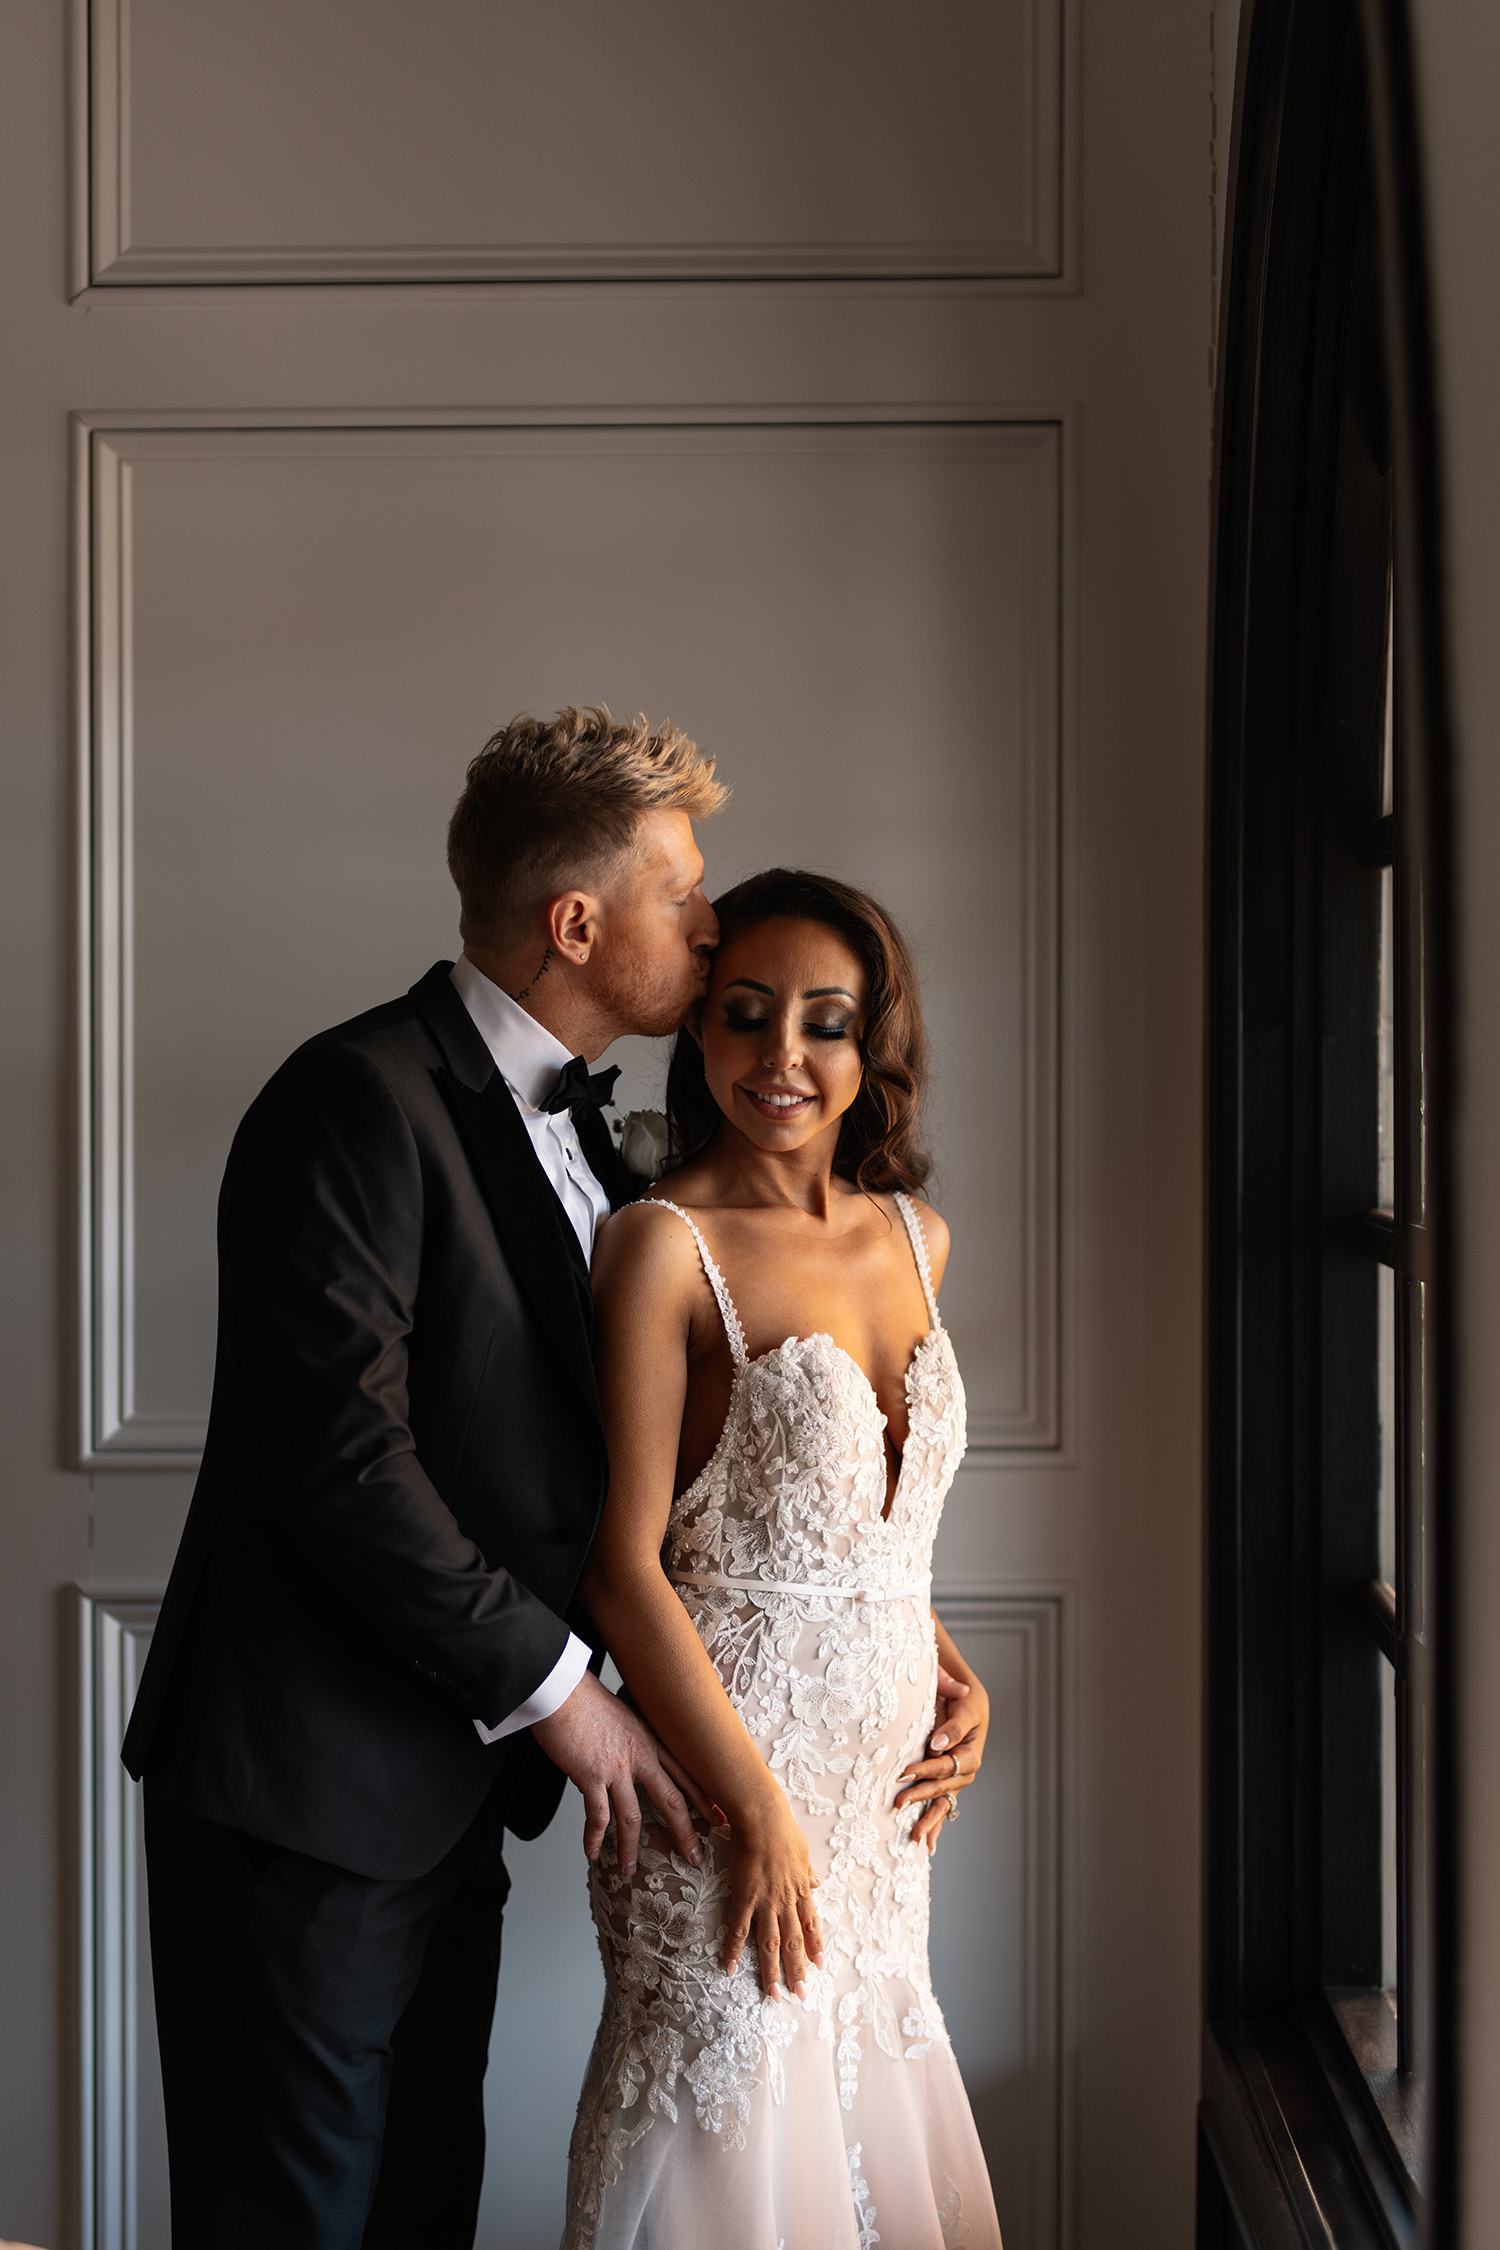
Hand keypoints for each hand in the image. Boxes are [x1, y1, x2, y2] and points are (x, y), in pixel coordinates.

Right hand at [531, 1671, 707, 1879]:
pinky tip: (592, 1852)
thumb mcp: (621, 1713)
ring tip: (630, 1870)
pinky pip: (596, 1816)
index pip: (685, 1773)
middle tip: (696, 1857)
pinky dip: (593, 1837)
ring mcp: (616, 1767)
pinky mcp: (591, 1775)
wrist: (561, 1690)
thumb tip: (628, 1753)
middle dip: (686, 1832)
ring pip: (632, 1817)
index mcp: (649, 1738)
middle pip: (671, 1800)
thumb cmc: (585, 1697)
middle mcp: (639, 1754)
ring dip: (631, 1847)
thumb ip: (631, 1737)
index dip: (704, 1798)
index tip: (718, 1817)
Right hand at [722, 1792, 822, 2001]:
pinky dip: (733, 1950)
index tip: (817, 1967)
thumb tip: (819, 1881)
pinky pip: (738, 1930)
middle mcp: (786, 1901)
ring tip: (773, 1994)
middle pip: (793, 1942)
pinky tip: (729, 1968)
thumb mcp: (803, 1851)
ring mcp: (765, 1902)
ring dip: (772, 1971)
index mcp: (801, 1889)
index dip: (814, 1947)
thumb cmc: (782, 1829)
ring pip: (770, 1944)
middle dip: (797, 1970)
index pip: (811, 1925)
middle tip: (799, 1994)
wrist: (762, 1818)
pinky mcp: (744, 1898)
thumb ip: (808, 1871)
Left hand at [895, 1662, 988, 1853]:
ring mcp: (956, 1778)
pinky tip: (928, 1845)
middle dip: (921, 1797)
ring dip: (930, 1821)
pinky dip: (935, 1824)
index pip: (947, 1765)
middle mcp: (965, 1770)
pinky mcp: (946, 1781)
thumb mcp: (963, 1707)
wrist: (967, 1700)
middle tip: (898, 1804)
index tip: (906, 1771)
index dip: (927, 1770)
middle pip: (943, 1788)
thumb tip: (938, 1744)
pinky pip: (941, 1804)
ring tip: (915, 1839)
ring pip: (943, 1803)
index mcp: (972, 1753)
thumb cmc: (964, 1700)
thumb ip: (953, 1726)